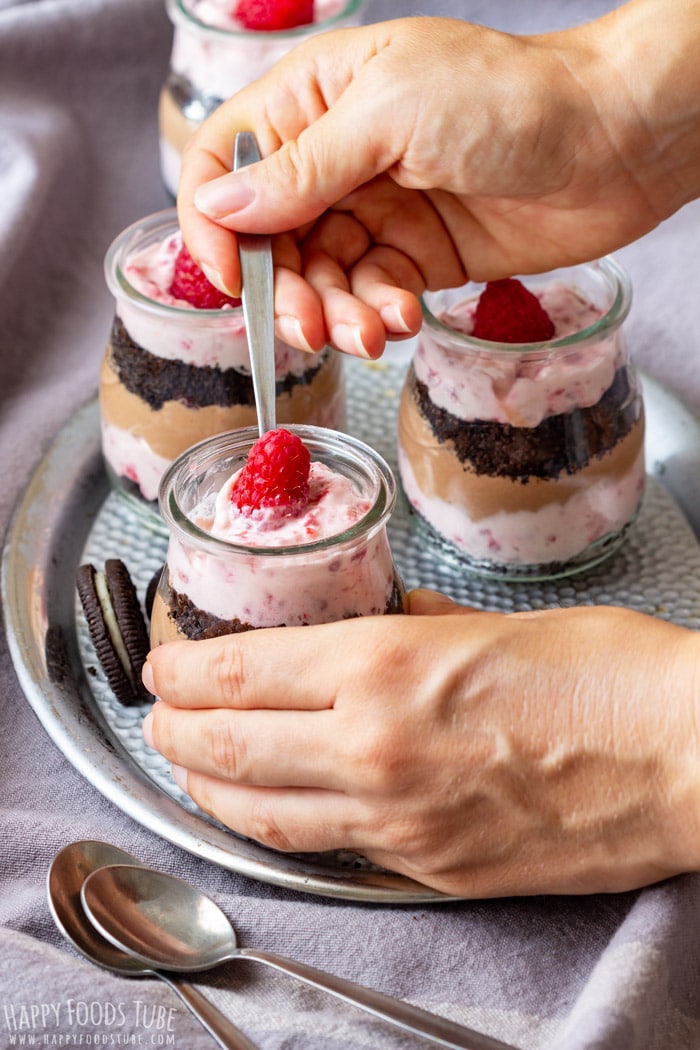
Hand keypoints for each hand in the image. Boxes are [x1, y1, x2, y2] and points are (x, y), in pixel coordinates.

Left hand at [142, 590, 699, 896]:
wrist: (689, 757)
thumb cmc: (608, 675)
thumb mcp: (494, 622)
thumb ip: (416, 626)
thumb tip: (381, 622)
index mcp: (384, 668)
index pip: (238, 674)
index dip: (182, 670)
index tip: (163, 665)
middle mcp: (373, 750)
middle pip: (228, 749)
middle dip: (174, 733)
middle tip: (159, 718)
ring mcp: (398, 823)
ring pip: (262, 815)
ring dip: (210, 791)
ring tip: (191, 772)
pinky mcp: (431, 870)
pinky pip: (331, 849)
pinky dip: (283, 827)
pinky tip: (276, 811)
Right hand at [177, 3, 699, 359]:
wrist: (610, 142)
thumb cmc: (507, 98)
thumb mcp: (390, 116)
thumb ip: (303, 168)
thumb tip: (220, 206)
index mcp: (313, 101)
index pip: (226, 165)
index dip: (215, 225)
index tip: (229, 280)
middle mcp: (335, 160)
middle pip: (269, 240)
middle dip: (284, 291)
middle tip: (307, 329)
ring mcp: (376, 211)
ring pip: (320, 280)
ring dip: (336, 315)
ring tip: (369, 334)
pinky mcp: (416, 257)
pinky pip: (370, 297)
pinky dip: (379, 315)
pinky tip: (403, 318)